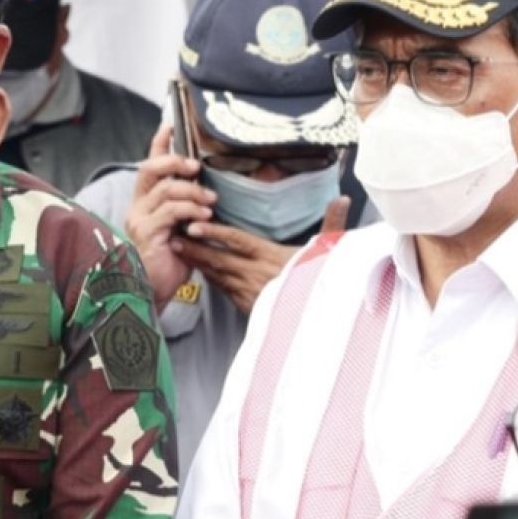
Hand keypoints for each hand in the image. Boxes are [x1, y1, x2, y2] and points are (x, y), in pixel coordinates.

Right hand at [125, 126, 216, 310]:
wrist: (154, 293)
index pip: (149, 165)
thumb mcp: (181, 230)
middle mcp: (138, 207)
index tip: (170, 124)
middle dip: (176, 162)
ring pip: (165, 189)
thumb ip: (186, 209)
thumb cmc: (170, 263)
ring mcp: (139, 219)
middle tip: (196, 168)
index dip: (158, 143)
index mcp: (145, 203)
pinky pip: (170, 211)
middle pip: (151, 169)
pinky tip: (204, 218)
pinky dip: (190, 210)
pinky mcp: (147, 233)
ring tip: (210, 203)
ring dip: (193, 192)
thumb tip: (207, 191)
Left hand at [171, 196, 350, 312]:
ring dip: (198, 262)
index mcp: (274, 258)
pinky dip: (209, 278)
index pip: (239, 242)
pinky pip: (223, 289)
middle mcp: (258, 275)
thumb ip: (333, 224)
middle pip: (221, 259)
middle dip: (196, 248)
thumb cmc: (323, 281)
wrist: (323, 320)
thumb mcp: (330, 252)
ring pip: (218, 275)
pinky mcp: (248, 306)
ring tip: (177, 248)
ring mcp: (251, 292)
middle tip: (173, 235)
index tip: (195, 225)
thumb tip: (344, 198)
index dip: (216, 234)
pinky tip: (196, 268)